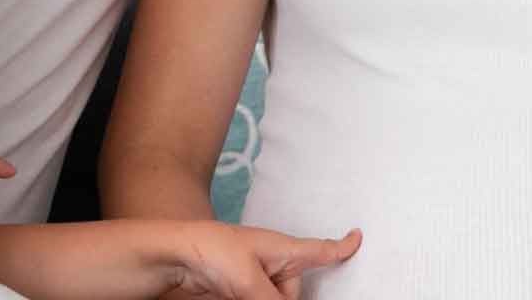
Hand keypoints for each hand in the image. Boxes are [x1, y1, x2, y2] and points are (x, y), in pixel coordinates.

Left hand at [166, 224, 359, 299]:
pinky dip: (253, 299)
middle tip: (249, 291)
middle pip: (295, 294)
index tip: (357, 237)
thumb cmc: (211, 250)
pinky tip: (232, 294)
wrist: (174, 256)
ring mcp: (257, 277)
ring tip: (234, 290)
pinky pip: (260, 299)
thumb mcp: (249, 282)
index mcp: (283, 249)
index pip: (320, 250)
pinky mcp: (241, 289)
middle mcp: (274, 263)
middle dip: (281, 298)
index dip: (341, 247)